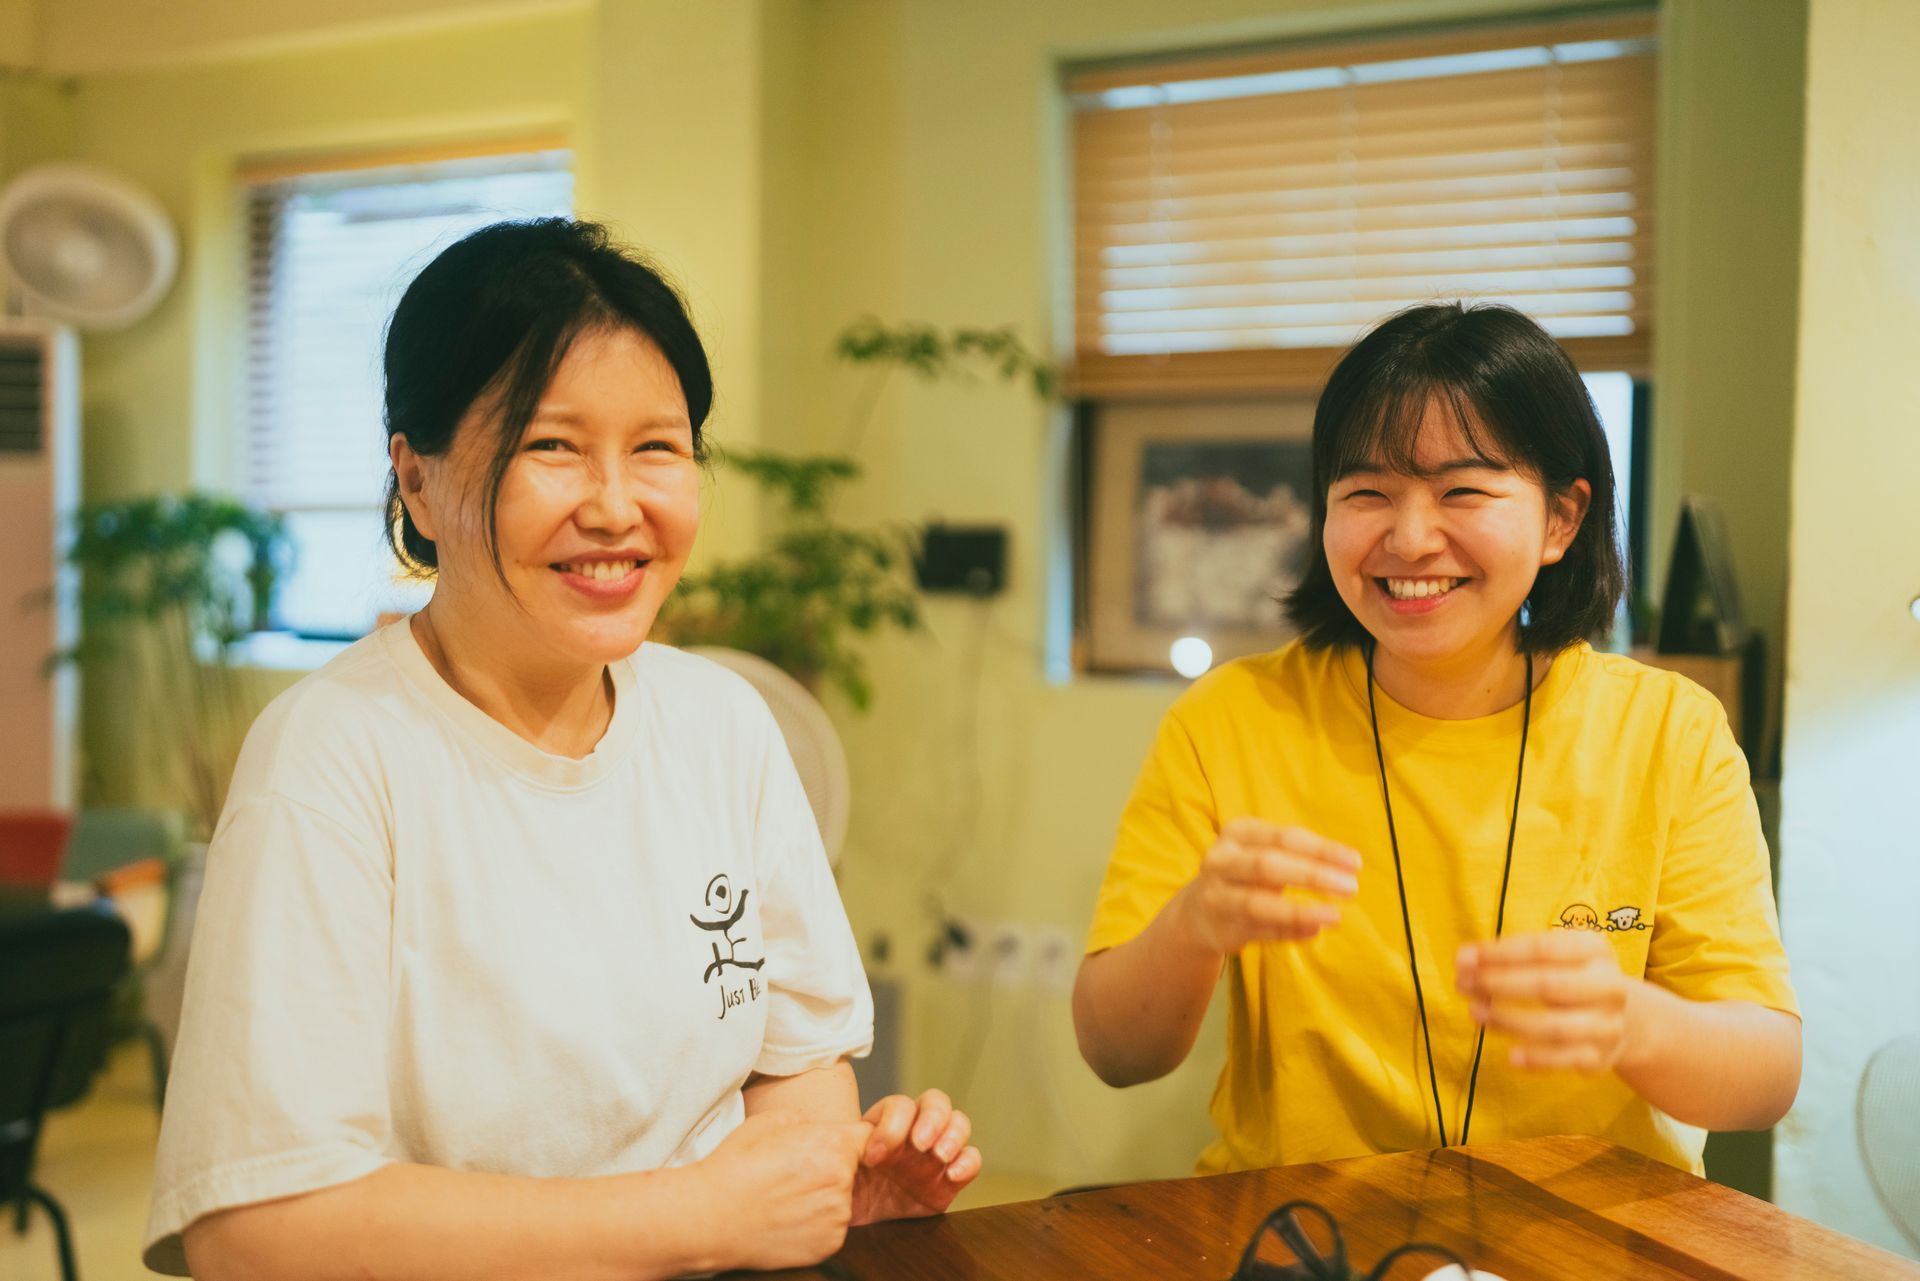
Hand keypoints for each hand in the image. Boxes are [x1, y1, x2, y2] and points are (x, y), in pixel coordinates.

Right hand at [691, 1109, 870, 1270]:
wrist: (711, 1216)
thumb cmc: (736, 1165)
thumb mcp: (771, 1121)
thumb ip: (805, 1121)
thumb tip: (815, 1129)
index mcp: (834, 1144)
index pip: (865, 1136)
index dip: (847, 1141)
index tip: (827, 1148)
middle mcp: (842, 1180)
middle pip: (852, 1170)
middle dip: (831, 1169)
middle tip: (795, 1175)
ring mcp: (838, 1217)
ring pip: (841, 1201)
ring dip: (823, 1199)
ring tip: (786, 1198)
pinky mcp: (829, 1245)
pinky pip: (831, 1228)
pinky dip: (816, 1225)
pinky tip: (787, 1219)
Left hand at [851, 1088, 980, 1224]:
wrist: (850, 1217)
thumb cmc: (840, 1182)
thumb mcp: (838, 1162)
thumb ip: (849, 1148)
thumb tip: (856, 1145)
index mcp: (886, 1121)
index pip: (899, 1106)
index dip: (891, 1126)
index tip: (874, 1156)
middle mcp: (916, 1130)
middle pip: (936, 1103)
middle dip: (931, 1119)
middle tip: (920, 1144)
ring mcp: (936, 1153)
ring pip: (959, 1124)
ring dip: (953, 1136)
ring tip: (939, 1155)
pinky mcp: (950, 1179)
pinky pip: (971, 1160)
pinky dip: (968, 1163)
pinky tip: (953, 1174)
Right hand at [1171, 818, 1360, 957]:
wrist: (1199, 911)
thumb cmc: (1246, 874)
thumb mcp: (1265, 852)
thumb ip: (1301, 855)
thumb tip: (1349, 867)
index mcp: (1237, 833)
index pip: (1284, 837)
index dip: (1321, 849)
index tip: (1355, 863)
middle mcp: (1220, 861)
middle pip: (1267, 865)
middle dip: (1313, 876)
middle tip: (1351, 888)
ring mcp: (1216, 896)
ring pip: (1258, 904)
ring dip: (1299, 911)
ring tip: (1335, 916)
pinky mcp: (1220, 927)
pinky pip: (1259, 931)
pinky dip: (1289, 932)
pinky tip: (1314, 931)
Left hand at [1456, 930, 1639, 1073]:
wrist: (1625, 1021)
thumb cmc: (1573, 978)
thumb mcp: (1556, 956)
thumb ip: (1514, 955)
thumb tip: (1465, 959)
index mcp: (1595, 951)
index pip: (1542, 949)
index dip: (1499, 953)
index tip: (1463, 958)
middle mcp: (1609, 987)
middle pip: (1548, 986)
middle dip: (1498, 984)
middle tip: (1461, 983)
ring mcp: (1607, 1025)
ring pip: (1554, 1027)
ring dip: (1508, 1020)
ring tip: (1474, 1012)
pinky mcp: (1600, 1057)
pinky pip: (1565, 1060)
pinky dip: (1536, 1059)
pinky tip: (1509, 1056)